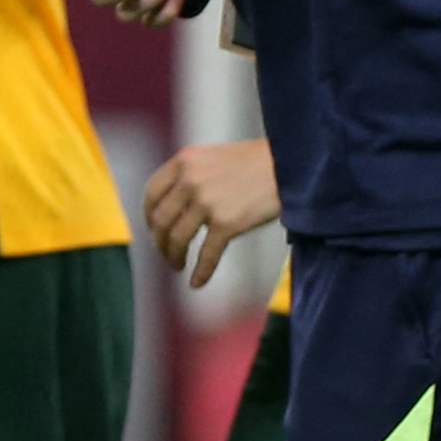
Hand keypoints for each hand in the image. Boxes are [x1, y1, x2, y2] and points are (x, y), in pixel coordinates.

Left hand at [144, 136, 279, 287]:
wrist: (292, 165)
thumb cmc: (257, 163)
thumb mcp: (214, 157)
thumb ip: (191, 175)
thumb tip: (173, 206)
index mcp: (183, 162)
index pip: (152, 194)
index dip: (149, 217)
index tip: (154, 230)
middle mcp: (190, 181)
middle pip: (161, 220)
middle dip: (159, 242)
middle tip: (166, 253)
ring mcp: (207, 202)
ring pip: (177, 239)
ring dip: (173, 257)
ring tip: (177, 265)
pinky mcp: (227, 223)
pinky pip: (207, 254)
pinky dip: (200, 272)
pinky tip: (196, 283)